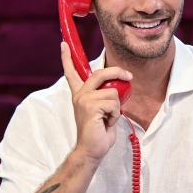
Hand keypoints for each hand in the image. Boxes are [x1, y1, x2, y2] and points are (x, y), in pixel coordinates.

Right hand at [61, 41, 132, 163]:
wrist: (92, 149)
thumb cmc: (99, 131)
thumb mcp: (104, 109)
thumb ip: (107, 95)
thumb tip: (120, 85)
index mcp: (81, 93)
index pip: (72, 72)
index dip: (67, 57)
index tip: (63, 44)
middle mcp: (80, 94)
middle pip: (101, 72)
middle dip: (118, 72)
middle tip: (129, 76)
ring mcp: (84, 99)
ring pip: (113, 92)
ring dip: (117, 107)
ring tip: (108, 118)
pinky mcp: (90, 106)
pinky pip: (113, 102)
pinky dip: (115, 114)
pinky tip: (106, 122)